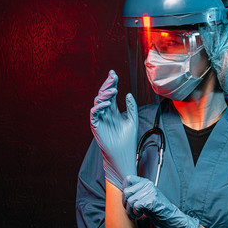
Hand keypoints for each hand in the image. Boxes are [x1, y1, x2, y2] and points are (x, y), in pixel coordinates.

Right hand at [90, 70, 137, 189]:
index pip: (111, 94)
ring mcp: (100, 118)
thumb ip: (131, 107)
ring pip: (98, 102)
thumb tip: (128, 93)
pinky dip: (99, 106)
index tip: (114, 74)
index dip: (112, 83)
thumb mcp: (133, 120)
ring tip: (113, 90)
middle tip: (113, 76)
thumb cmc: (128, 140)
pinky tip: (108, 103)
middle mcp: (105, 113)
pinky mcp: (95, 125)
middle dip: (107, 84)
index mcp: (113, 111)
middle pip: (104, 95)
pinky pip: (94, 113)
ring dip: (105, 94)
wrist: (123, 154)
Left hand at [123, 175, 199, 227]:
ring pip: (131, 200)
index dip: (124, 189)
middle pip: (127, 192)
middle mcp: (148, 184)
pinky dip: (136, 213)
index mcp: (145, 182)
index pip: (128, 179)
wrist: (169, 216)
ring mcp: (151, 191)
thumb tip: (123, 193)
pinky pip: (137, 206)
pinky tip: (140, 215)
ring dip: (130, 211)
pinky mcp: (152, 199)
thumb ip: (135, 192)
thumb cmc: (155, 207)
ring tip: (135, 214)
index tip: (126, 198)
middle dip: (125, 204)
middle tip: (129, 210)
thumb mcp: (144, 196)